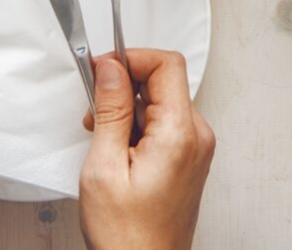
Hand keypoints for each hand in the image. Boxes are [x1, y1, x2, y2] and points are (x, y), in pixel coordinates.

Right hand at [79, 50, 214, 249]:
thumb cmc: (127, 235)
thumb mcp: (104, 167)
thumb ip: (110, 110)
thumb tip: (111, 69)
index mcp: (180, 134)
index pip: (166, 64)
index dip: (130, 58)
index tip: (102, 70)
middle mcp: (197, 137)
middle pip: (164, 80)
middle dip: (125, 86)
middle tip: (95, 111)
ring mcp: (196, 148)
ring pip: (162, 101)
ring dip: (129, 108)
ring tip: (104, 139)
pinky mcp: (189, 159)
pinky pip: (165, 122)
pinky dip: (138, 125)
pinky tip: (118, 149)